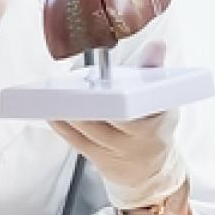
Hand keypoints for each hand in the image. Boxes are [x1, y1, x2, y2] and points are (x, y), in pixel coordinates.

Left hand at [49, 40, 185, 208]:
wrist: (150, 169)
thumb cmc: (154, 126)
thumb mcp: (163, 98)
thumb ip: (155, 70)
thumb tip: (156, 45)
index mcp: (152, 125)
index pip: (129, 112)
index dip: (113, 101)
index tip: (102, 87)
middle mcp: (132, 142)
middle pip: (102, 120)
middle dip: (84, 103)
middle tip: (68, 85)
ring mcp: (112, 152)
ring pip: (85, 129)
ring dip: (68, 110)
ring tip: (54, 92)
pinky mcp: (95, 158)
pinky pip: (74, 140)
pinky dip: (61, 124)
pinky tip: (51, 109)